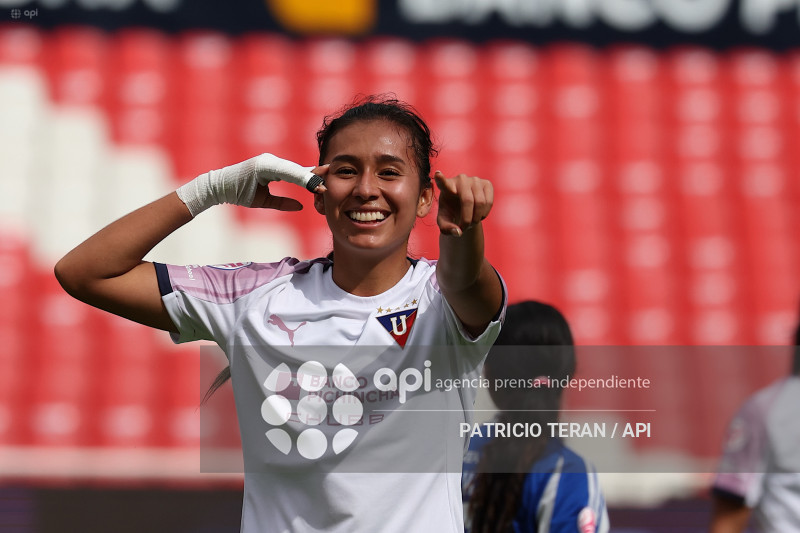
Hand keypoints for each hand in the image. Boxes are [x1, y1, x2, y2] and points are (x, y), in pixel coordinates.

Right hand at [176, 153, 327, 216]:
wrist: (216, 189)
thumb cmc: (239, 193)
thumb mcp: (264, 201)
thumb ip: (283, 202)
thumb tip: (301, 206)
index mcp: (274, 168)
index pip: (299, 173)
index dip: (314, 177)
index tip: (330, 181)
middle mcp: (272, 161)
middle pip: (299, 169)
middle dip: (316, 174)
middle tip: (335, 176)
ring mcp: (266, 162)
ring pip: (293, 169)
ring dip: (309, 177)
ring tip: (323, 184)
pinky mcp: (260, 166)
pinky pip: (282, 171)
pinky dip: (296, 176)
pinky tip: (308, 183)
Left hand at [434, 171, 492, 236]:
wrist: (464, 209)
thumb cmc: (451, 214)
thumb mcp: (444, 224)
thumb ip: (447, 229)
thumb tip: (458, 231)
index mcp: (446, 187)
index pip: (442, 182)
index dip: (441, 179)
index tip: (437, 174)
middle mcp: (460, 179)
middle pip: (467, 200)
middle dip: (467, 219)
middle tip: (464, 228)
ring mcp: (475, 180)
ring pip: (480, 202)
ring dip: (476, 218)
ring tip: (471, 222)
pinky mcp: (487, 183)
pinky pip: (489, 202)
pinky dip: (484, 214)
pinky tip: (479, 215)